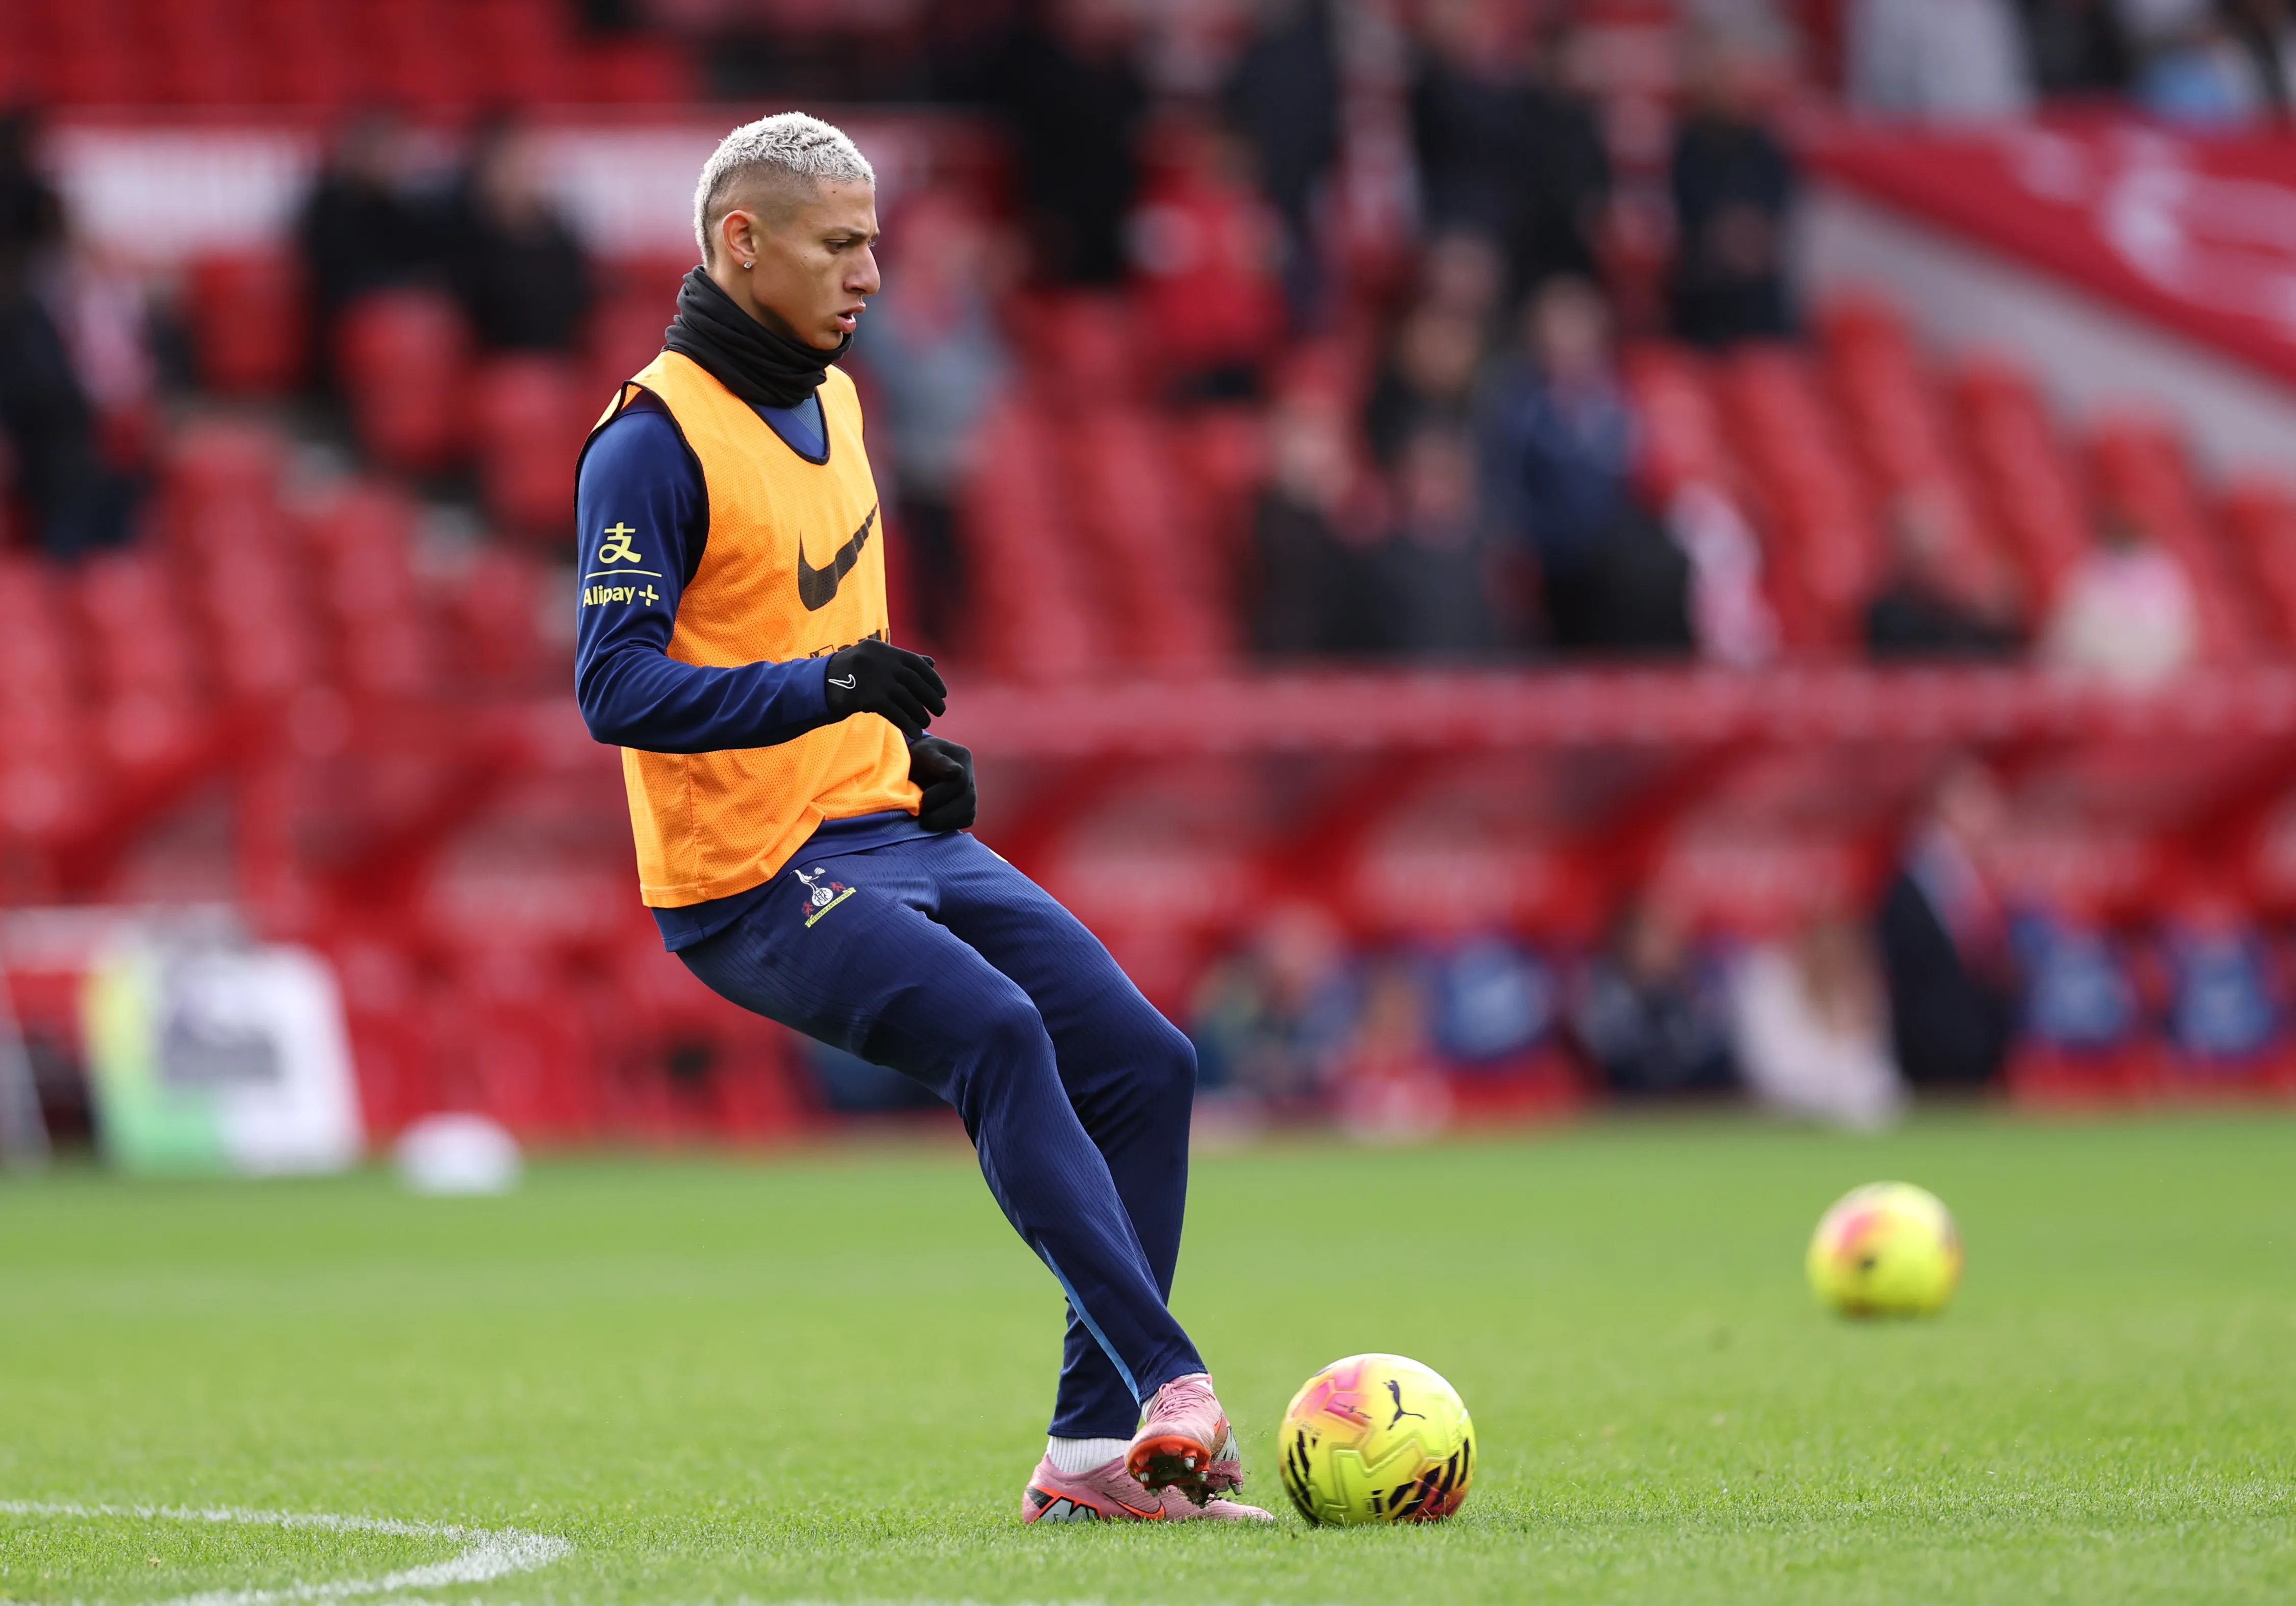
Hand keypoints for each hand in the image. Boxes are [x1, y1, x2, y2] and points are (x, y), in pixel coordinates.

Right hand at [823, 640, 945, 734]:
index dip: (933, 679)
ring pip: (907, 698)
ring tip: (926, 723)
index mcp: (882, 649)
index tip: (943, 692)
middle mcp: (880, 661)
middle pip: (915, 681)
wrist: (814, 687)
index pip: (916, 663)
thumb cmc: (847, 676)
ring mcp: (874, 678)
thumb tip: (932, 663)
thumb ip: (901, 661)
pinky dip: (907, 723)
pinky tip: (914, 732)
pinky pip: (895, 712)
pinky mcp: (868, 697)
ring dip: (920, 713)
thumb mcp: (872, 660)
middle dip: (931, 697)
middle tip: (941, 710)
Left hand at [908, 734, 974, 832]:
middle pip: (967, 798)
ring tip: (925, 822)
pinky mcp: (968, 808)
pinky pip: (966, 820)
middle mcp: (969, 774)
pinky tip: (934, 824)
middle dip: (943, 812)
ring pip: (968, 812)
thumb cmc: (913, 758)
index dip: (941, 793)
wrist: (913, 768)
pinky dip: (950, 825)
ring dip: (945, 821)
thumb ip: (935, 760)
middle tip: (922, 819)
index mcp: (960, 756)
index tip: (924, 800)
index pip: (959, 777)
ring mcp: (971, 792)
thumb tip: (955, 772)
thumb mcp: (920, 752)